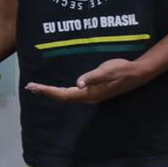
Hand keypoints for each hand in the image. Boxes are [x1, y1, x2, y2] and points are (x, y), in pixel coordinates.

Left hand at [25, 58, 149, 103]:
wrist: (138, 74)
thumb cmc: (122, 69)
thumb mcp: (107, 70)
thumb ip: (93, 77)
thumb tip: (78, 84)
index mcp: (89, 93)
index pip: (63, 94)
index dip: (47, 91)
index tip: (33, 87)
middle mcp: (88, 97)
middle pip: (62, 97)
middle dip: (45, 92)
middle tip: (29, 87)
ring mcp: (91, 96)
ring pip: (66, 97)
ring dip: (51, 93)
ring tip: (37, 88)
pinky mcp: (94, 92)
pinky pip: (72, 95)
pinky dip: (60, 92)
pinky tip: (56, 90)